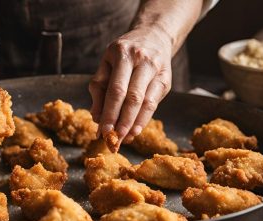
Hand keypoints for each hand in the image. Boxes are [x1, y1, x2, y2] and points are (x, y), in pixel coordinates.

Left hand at [89, 26, 171, 143]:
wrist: (154, 36)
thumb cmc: (124, 54)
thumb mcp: (106, 64)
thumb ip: (98, 89)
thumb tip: (96, 117)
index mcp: (123, 54)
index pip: (116, 90)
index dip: (109, 113)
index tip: (102, 131)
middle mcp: (142, 60)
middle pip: (133, 98)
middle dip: (122, 123)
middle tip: (113, 141)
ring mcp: (157, 70)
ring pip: (146, 103)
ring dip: (134, 125)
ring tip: (124, 139)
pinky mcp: (166, 81)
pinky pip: (154, 104)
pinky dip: (144, 120)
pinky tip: (135, 131)